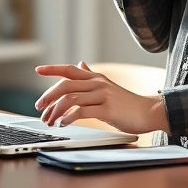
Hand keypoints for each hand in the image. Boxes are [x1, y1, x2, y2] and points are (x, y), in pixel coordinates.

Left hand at [34, 61, 169, 134]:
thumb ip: (91, 76)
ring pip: (70, 99)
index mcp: (96, 78)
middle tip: (39, 107)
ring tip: (50, 120)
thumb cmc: (127, 103)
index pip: (69, 70)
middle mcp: (97, 83)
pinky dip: (68, 118)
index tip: (38, 69)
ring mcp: (102, 95)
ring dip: (55, 111)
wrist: (148, 112)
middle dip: (48, 96)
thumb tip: (80, 65)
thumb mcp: (107, 86)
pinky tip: (63, 123)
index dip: (52, 69)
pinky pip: (81, 112)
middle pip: (65, 85)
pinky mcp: (107, 109)